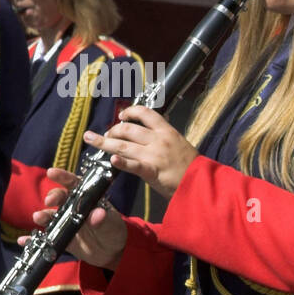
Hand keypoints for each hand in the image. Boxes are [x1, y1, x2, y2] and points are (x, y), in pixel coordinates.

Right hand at [20, 168, 127, 269]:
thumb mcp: (112, 224)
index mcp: (86, 198)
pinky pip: (44, 237)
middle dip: (52, 196)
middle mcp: (72, 207)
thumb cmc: (113, 231)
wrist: (112, 252)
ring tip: (38, 218)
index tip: (52, 172)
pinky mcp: (59, 237)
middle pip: (59, 198)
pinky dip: (33, 239)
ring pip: (49, 216)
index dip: (63, 176)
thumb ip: (103, 219)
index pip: (74, 184)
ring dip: (42, 216)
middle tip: (50, 200)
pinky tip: (24, 240)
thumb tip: (97, 215)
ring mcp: (64, 222)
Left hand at [83, 106, 198, 198]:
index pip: (145, 114)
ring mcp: (154, 155)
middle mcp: (159, 140)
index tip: (121, 116)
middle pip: (129, 129)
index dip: (130, 112)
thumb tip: (150, 132)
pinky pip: (133, 166)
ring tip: (92, 139)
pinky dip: (121, 163)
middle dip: (113, 130)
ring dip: (105, 142)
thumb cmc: (192, 166)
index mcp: (167, 131)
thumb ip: (165, 138)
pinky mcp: (152, 171)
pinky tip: (111, 161)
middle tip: (106, 134)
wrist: (201, 182)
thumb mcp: (181, 144)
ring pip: (124, 145)